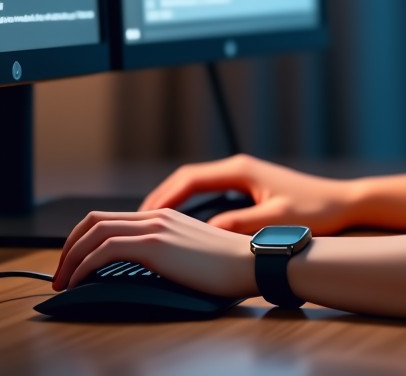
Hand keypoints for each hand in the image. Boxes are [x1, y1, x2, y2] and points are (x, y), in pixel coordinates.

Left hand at [52, 208, 255, 297]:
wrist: (251, 262)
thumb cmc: (229, 266)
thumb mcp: (192, 253)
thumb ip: (169, 252)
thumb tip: (146, 270)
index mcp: (165, 217)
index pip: (110, 218)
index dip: (83, 240)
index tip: (75, 265)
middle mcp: (157, 216)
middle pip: (94, 220)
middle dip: (68, 247)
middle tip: (61, 274)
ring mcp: (155, 228)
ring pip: (94, 231)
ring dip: (70, 257)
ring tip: (63, 282)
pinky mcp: (155, 245)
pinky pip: (105, 249)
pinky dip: (84, 266)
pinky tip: (80, 283)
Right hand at [140, 154, 353, 234]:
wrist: (342, 202)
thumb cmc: (315, 210)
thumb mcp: (275, 219)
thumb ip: (241, 224)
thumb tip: (208, 232)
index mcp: (241, 170)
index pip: (189, 179)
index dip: (162, 197)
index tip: (143, 216)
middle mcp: (239, 167)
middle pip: (187, 179)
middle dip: (160, 199)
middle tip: (135, 222)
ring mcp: (243, 175)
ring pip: (196, 184)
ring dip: (173, 201)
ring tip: (150, 224)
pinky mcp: (249, 186)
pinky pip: (208, 191)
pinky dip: (189, 204)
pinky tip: (182, 224)